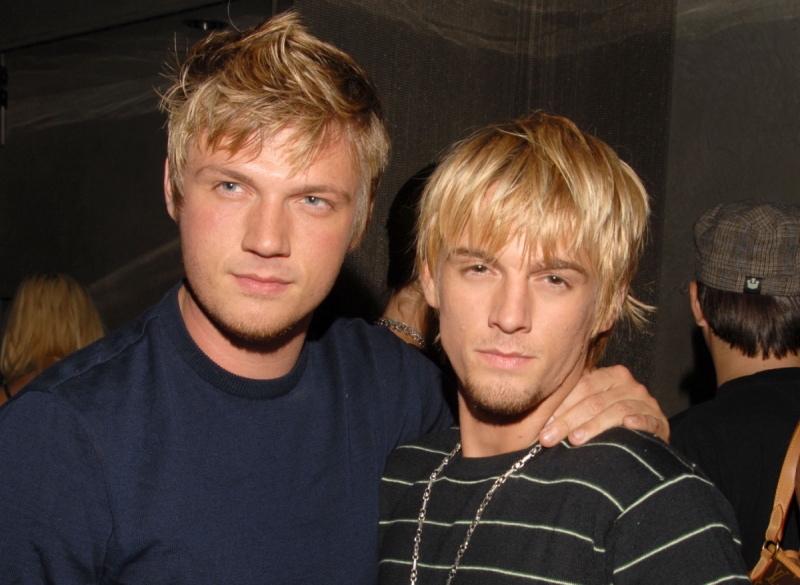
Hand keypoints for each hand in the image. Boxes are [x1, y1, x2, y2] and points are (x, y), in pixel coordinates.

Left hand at [538, 365, 668, 446]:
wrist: (646, 433)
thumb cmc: (608, 420)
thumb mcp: (590, 407)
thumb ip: (571, 405)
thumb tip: (538, 420)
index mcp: (611, 375)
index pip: (583, 387)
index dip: (561, 405)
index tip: (542, 423)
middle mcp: (630, 385)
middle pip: (594, 401)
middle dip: (568, 421)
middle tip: (548, 438)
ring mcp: (646, 402)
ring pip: (616, 411)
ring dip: (594, 426)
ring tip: (574, 440)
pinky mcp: (659, 420)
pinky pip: (649, 420)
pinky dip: (638, 422)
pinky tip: (627, 426)